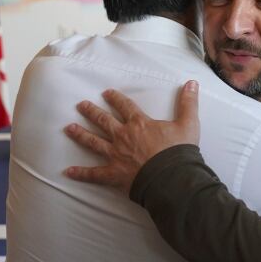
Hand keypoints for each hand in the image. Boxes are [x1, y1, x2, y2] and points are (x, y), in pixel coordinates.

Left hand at [64, 81, 199, 193]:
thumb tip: (192, 83)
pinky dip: (81, 173)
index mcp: (139, 123)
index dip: (115, 98)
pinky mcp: (113, 174)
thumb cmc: (179, 151)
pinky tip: (68, 172)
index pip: (125, 106)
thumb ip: (188, 103)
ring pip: (93, 142)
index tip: (106, 93)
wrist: (171, 178)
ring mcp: (115, 155)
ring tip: (68, 128)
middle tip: (81, 105)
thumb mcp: (188, 124)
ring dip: (80, 134)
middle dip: (91, 112)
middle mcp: (123, 136)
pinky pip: (94, 174)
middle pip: (103, 121)